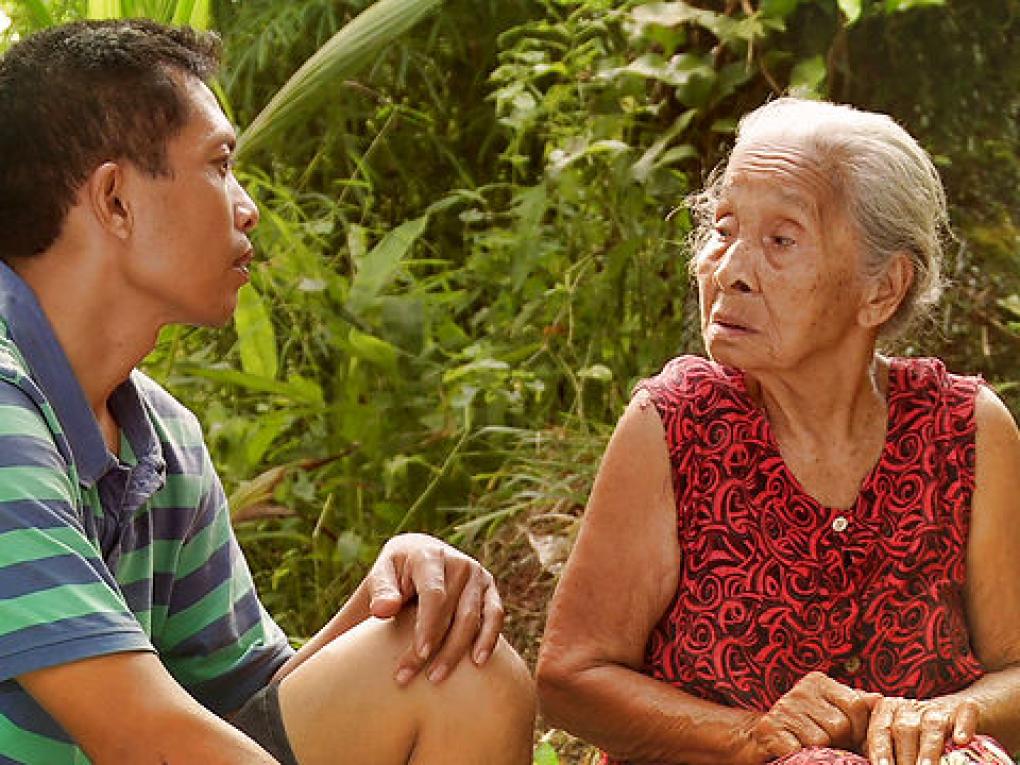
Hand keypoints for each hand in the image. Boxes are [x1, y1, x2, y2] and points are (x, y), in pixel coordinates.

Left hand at [364, 533, 503, 685]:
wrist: (416, 556)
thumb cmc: (394, 575)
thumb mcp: (380, 575)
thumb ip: (380, 591)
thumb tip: (383, 610)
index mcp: (429, 555)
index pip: (434, 594)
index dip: (429, 625)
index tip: (420, 653)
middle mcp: (458, 562)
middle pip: (453, 611)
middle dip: (438, 648)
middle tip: (414, 677)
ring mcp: (477, 575)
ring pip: (473, 618)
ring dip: (457, 651)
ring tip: (437, 678)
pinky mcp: (489, 589)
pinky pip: (495, 616)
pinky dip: (489, 638)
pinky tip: (478, 662)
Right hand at [749, 672, 878, 758]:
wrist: (759, 737)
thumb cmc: (805, 727)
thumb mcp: (831, 710)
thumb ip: (855, 706)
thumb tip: (880, 700)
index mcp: (818, 681)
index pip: (856, 705)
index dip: (860, 729)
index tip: (853, 739)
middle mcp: (800, 690)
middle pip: (840, 725)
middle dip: (839, 742)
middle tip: (829, 744)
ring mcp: (784, 708)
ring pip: (821, 740)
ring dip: (820, 751)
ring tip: (811, 747)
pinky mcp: (770, 729)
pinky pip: (799, 750)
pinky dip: (801, 757)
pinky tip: (796, 751)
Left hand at [866, 696, 979, 764]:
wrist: (953, 712)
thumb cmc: (914, 734)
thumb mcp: (894, 739)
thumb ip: (883, 749)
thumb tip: (878, 764)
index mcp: (887, 711)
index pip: (879, 730)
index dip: (880, 750)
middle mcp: (910, 707)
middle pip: (904, 729)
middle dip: (905, 755)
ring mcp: (939, 708)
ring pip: (931, 725)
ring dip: (929, 749)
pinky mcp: (965, 710)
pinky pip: (964, 714)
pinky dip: (963, 726)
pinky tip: (961, 741)